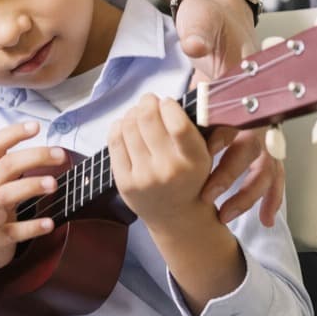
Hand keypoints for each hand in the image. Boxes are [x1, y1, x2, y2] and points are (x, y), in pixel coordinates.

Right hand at [0, 122, 64, 268]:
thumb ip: (10, 169)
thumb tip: (48, 152)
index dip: (14, 132)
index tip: (36, 126)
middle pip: (7, 165)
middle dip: (35, 156)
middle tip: (61, 154)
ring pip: (7, 194)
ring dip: (31, 186)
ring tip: (53, 184)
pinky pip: (12, 232)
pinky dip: (32, 228)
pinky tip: (49, 223)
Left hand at [107, 94, 212, 231]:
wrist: (176, 216)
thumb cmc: (189, 177)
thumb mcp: (202, 155)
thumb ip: (190, 128)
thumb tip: (163, 99)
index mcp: (194, 161)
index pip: (178, 124)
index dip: (168, 105)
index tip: (167, 102)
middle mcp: (168, 170)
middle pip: (148, 119)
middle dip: (147, 102)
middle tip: (149, 101)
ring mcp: (144, 177)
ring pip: (129, 126)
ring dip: (132, 113)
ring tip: (138, 114)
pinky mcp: (124, 182)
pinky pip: (114, 142)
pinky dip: (118, 126)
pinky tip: (125, 126)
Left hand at [174, 0, 284, 225]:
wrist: (217, 16)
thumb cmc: (212, 20)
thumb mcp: (204, 20)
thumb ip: (202, 33)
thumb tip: (196, 46)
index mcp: (249, 83)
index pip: (249, 121)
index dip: (233, 149)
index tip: (213, 170)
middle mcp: (256, 104)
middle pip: (255, 152)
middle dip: (234, 179)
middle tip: (210, 199)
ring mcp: (252, 117)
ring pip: (264, 165)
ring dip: (248, 193)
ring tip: (226, 214)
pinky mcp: (244, 125)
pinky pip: (262, 166)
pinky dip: (263, 193)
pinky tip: (263, 216)